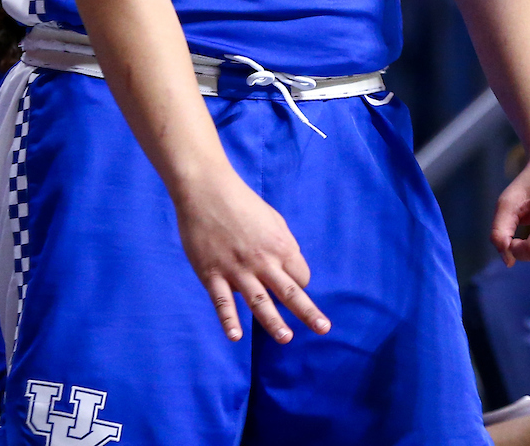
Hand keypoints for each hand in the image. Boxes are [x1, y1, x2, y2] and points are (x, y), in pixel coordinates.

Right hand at [175, 167, 330, 343]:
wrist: (206, 190)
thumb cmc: (241, 202)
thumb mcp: (272, 218)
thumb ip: (284, 243)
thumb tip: (291, 265)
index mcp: (279, 245)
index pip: (300, 277)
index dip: (300, 284)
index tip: (292, 288)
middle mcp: (262, 261)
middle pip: (290, 293)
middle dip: (308, 312)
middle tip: (323, 329)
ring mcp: (237, 269)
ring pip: (260, 302)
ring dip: (274, 323)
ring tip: (286, 338)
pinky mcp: (212, 273)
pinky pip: (223, 302)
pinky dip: (229, 320)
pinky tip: (236, 336)